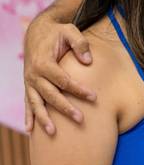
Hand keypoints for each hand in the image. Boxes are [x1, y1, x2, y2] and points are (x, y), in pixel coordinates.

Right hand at [24, 16, 94, 133]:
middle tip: (81, 119)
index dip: (78, 89)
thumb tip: (88, 61)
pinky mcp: (29, 86)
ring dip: (44, 119)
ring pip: (36, 103)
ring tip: (53, 133)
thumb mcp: (70, 31)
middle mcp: (34, 75)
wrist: (37, 32)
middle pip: (51, 95)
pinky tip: (31, 131)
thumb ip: (80, 44)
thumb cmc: (57, 32)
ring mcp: (30, 82)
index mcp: (44, 62)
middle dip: (65, 108)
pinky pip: (28, 103)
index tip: (94, 97)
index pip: (63, 80)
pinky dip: (29, 117)